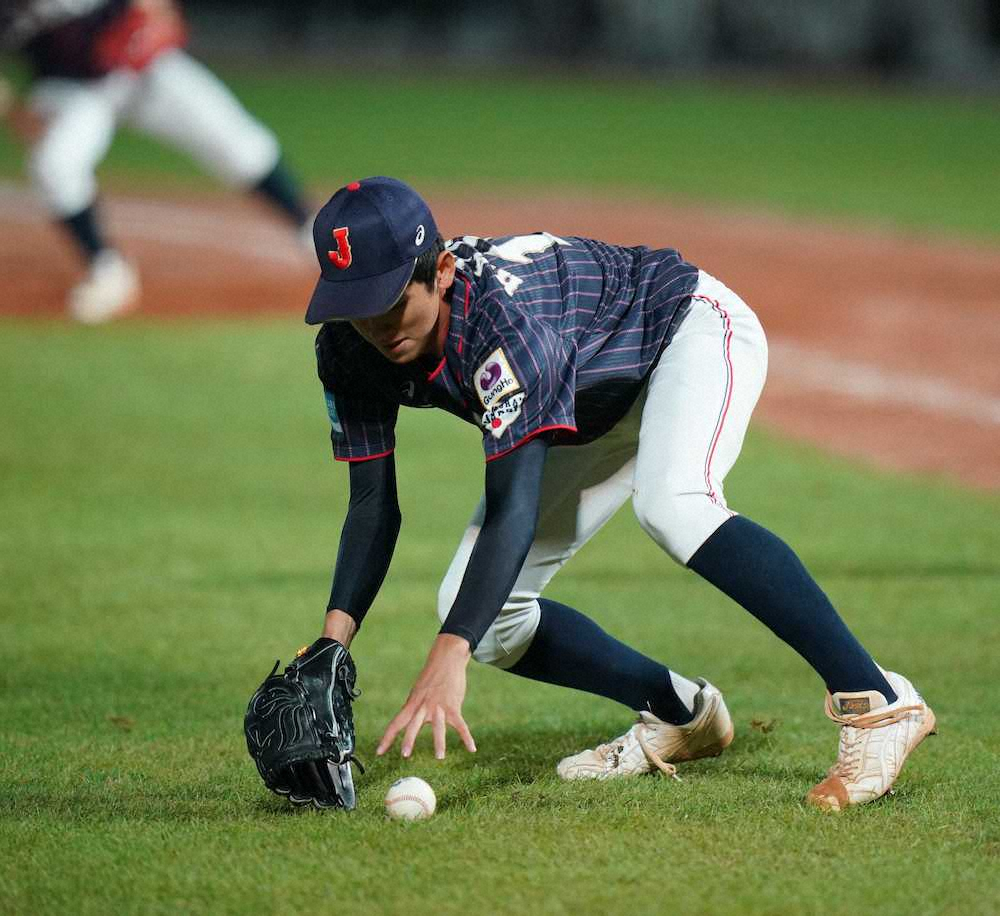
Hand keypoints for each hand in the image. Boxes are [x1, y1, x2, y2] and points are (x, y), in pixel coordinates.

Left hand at [376, 634, 476, 758]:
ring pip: (439, 727)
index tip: (378, 752)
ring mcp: (439, 706)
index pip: (396, 723)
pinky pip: (460, 725)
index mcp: (413, 704)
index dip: (387, 738)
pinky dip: (467, 738)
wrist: (447, 659)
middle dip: (409, 740)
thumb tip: (409, 719)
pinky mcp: (453, 706)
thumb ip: (414, 707)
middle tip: (404, 755)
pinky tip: (471, 749)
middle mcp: (423, 706)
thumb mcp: (418, 691)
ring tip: (439, 757)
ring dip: (439, 743)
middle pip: (414, 725)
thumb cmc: (432, 677)